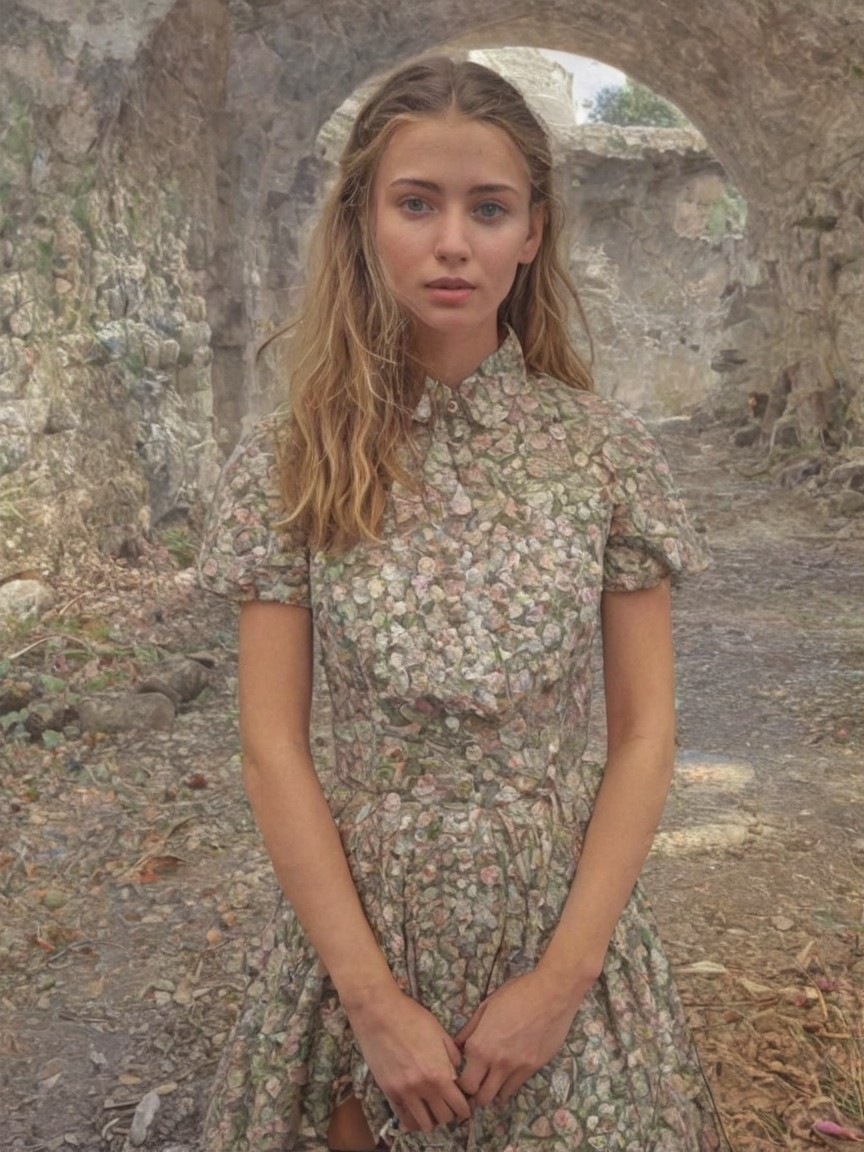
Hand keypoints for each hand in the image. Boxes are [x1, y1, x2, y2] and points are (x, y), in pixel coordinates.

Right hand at [344, 985, 471, 1133]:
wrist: (379, 1012)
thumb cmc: (411, 1017)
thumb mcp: (440, 1033)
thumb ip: (453, 1057)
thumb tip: (457, 1073)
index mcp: (439, 1073)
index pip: (459, 1107)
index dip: (465, 1108)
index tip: (465, 1104)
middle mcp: (422, 1088)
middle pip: (443, 1118)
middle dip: (450, 1113)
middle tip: (449, 1103)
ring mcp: (403, 1092)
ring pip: (423, 1124)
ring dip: (431, 1119)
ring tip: (432, 1107)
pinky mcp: (387, 1092)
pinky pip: (403, 1118)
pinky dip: (413, 1119)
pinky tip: (417, 1109)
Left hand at [455, 969, 590, 1108]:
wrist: (551, 993)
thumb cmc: (517, 993)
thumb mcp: (487, 1005)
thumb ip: (470, 1029)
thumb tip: (458, 1045)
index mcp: (479, 1045)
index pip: (464, 1082)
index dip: (462, 1082)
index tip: (465, 1076)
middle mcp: (495, 1061)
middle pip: (480, 1097)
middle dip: (475, 1093)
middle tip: (477, 1085)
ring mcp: (516, 1067)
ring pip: (498, 1096)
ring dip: (492, 1092)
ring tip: (492, 1082)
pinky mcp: (534, 1068)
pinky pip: (516, 1087)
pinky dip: (508, 1087)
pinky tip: (507, 1079)